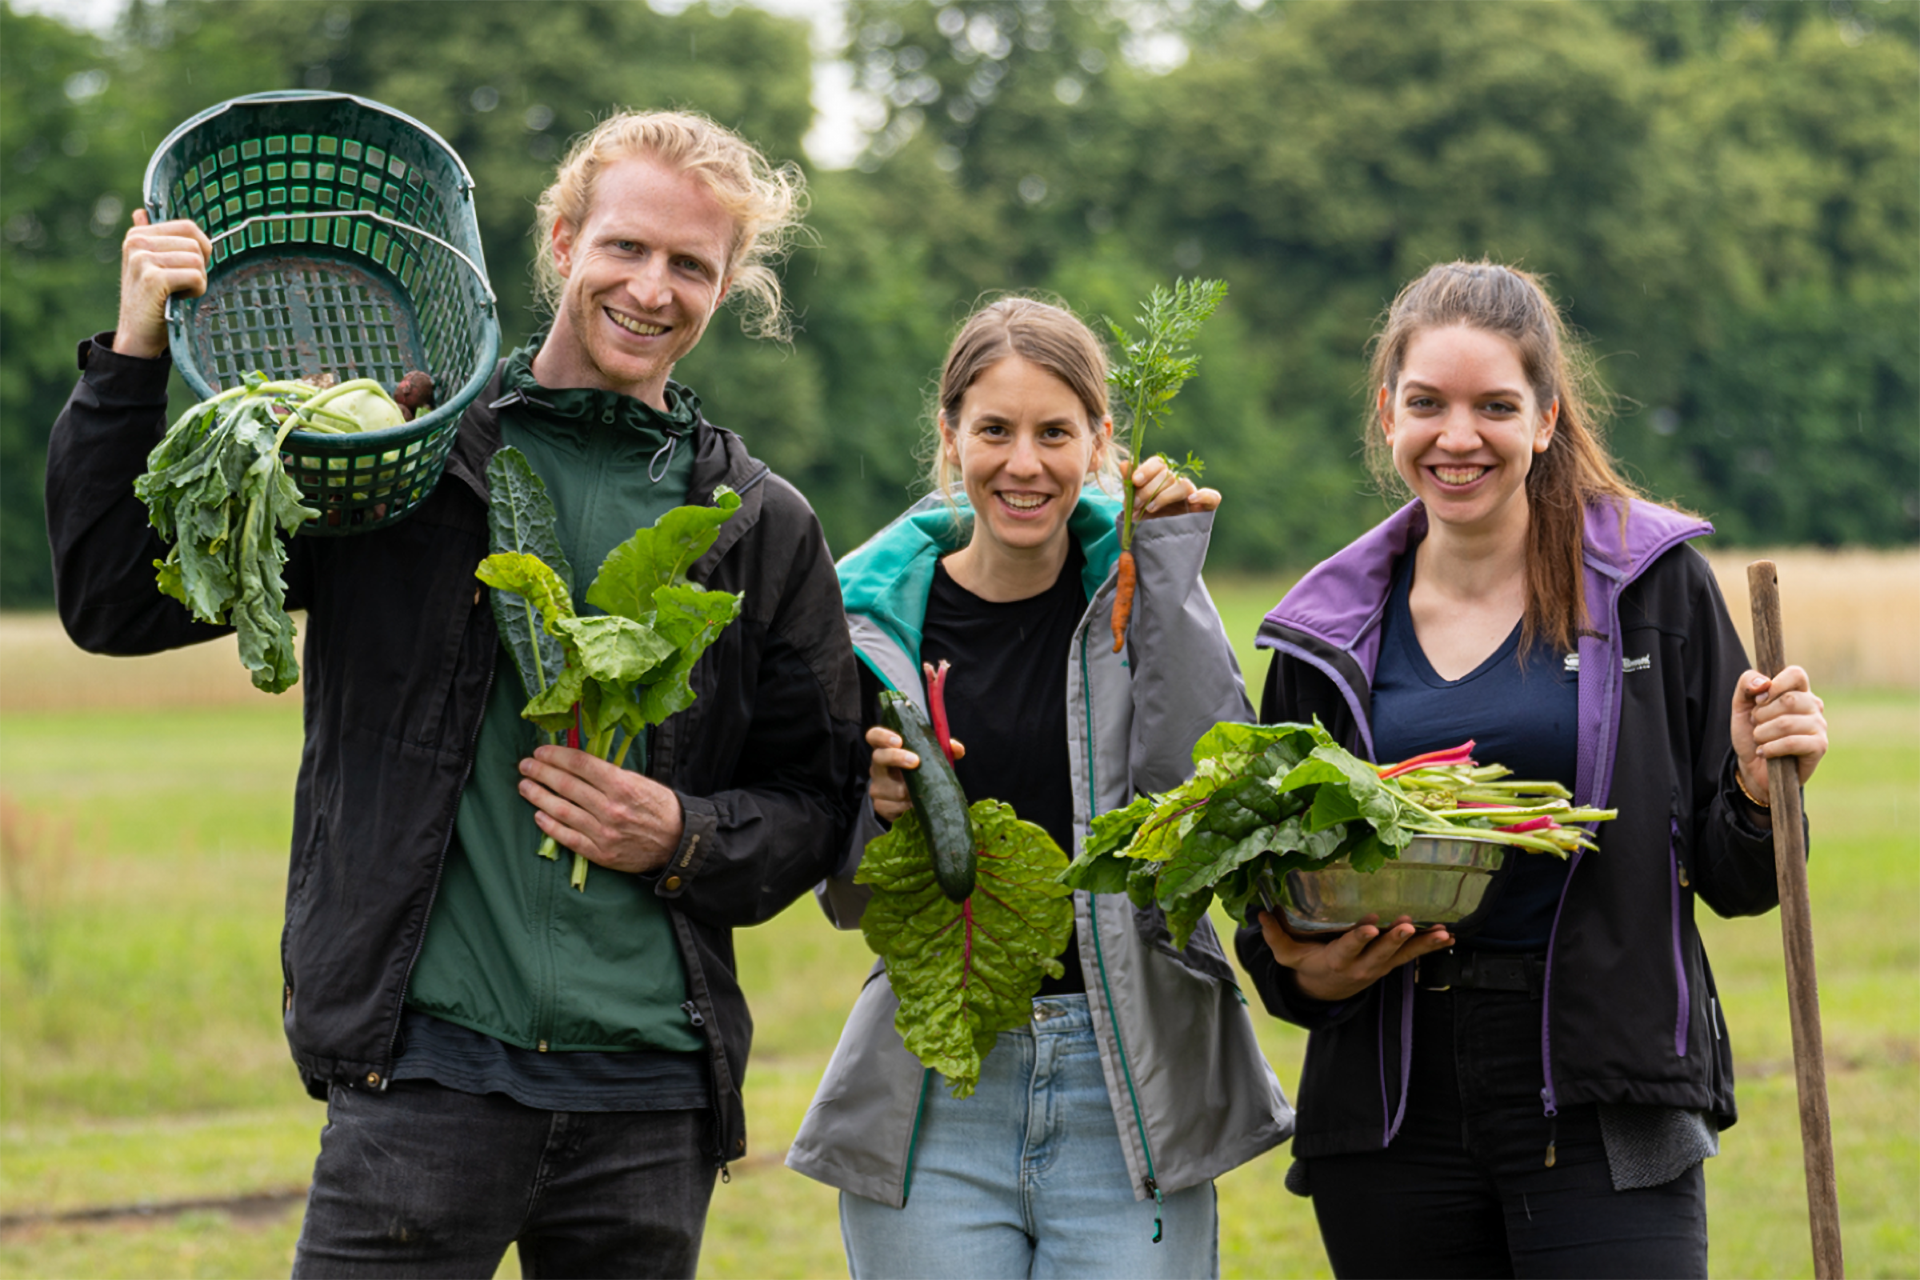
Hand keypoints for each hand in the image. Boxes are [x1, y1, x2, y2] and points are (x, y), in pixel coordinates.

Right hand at [113, 209, 211, 358]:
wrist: (137, 336)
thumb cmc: (151, 302)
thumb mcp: (147, 266)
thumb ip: (150, 240)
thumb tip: (142, 211)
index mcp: (137, 235)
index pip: (188, 227)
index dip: (200, 249)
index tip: (188, 268)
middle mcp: (136, 242)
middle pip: (196, 244)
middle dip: (199, 268)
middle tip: (181, 286)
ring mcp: (143, 259)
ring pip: (198, 260)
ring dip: (198, 282)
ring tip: (178, 293)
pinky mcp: (153, 279)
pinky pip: (196, 277)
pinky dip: (196, 291)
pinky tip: (179, 299)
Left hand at [518, 744, 684, 874]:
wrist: (677, 842)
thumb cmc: (658, 807)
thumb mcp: (640, 781)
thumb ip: (610, 773)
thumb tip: (577, 762)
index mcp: (622, 785)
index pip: (581, 765)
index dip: (556, 756)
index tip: (541, 752)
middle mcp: (611, 808)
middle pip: (567, 785)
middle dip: (541, 772)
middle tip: (525, 766)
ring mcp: (604, 833)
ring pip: (562, 811)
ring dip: (539, 797)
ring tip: (525, 786)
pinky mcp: (600, 853)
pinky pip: (568, 838)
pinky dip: (550, 826)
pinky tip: (538, 815)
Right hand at [866, 723, 964, 823]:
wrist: (903, 800)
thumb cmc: (917, 771)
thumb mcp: (927, 758)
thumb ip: (942, 749)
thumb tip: (957, 748)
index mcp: (886, 749)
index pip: (874, 735)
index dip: (882, 736)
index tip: (898, 740)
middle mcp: (877, 766)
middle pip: (879, 757)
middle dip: (897, 757)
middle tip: (915, 761)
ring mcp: (876, 787)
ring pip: (892, 789)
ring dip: (910, 791)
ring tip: (922, 791)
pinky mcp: (880, 805)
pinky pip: (894, 807)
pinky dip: (907, 806)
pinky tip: (913, 804)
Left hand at [1131, 454, 1219, 520]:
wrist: (1157, 546)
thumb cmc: (1146, 523)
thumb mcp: (1134, 506)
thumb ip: (1130, 486)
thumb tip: (1124, 463)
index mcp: (1161, 479)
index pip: (1158, 463)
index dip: (1147, 469)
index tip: (1135, 481)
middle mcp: (1177, 484)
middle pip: (1167, 475)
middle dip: (1148, 489)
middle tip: (1137, 505)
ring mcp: (1192, 496)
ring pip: (1183, 484)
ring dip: (1164, 495)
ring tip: (1151, 509)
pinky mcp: (1205, 509)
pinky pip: (1212, 497)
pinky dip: (1203, 495)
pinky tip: (1191, 500)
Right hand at [1256, 910, 1452, 1002]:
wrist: (1327, 991)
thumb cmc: (1307, 965)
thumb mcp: (1287, 955)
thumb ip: (1277, 935)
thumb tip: (1260, 912)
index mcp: (1335, 961)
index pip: (1346, 949)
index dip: (1357, 939)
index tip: (1368, 925)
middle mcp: (1360, 966)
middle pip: (1379, 954)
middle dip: (1394, 940)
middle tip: (1407, 926)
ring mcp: (1378, 967)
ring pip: (1402, 957)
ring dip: (1422, 945)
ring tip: (1442, 934)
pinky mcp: (1390, 965)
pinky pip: (1413, 957)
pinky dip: (1431, 948)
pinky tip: (1449, 937)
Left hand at [1731, 664, 1826, 803]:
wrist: (1753, 766)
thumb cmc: (1751, 732)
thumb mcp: (1740, 705)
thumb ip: (1747, 684)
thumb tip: (1763, 681)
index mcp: (1798, 690)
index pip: (1796, 674)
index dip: (1775, 684)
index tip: (1758, 700)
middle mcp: (1813, 705)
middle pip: (1788, 700)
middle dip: (1761, 715)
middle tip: (1756, 724)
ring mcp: (1819, 725)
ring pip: (1786, 723)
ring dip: (1762, 734)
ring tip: (1760, 740)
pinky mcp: (1819, 746)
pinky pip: (1792, 742)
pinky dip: (1771, 748)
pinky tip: (1764, 752)